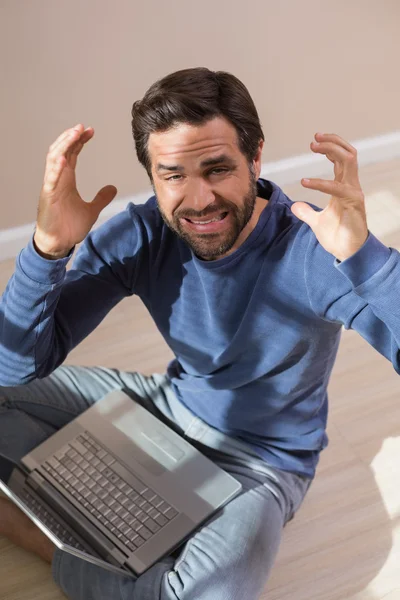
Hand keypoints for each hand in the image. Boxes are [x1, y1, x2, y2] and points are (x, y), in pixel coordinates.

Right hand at [34, 123, 117, 257]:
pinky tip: (64, 157)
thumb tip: (113, 188)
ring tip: (74, 134)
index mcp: (66, 179)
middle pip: (62, 150)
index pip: (72, 153)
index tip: (90, 131)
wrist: (59, 243)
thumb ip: (101, 198)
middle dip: (71, 137)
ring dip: (64, 145)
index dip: (79, 141)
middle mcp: (57, 179)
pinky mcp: (48, 196)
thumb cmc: (68, 227)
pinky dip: (57, 167)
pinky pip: (51, 178)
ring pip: (54, 159)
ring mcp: (51, 186)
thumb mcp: (91, 210)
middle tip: (83, 127)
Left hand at [291, 132, 368, 261]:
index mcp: (344, 186)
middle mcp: (351, 186)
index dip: (331, 147)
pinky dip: (320, 183)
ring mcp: (354, 193)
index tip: (315, 140)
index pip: (342, 159)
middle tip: (314, 138)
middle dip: (332, 142)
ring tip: (313, 146)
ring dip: (331, 150)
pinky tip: (304, 182)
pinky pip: (337, 187)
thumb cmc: (337, 236)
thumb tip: (295, 206)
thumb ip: (306, 212)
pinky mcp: (354, 203)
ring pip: (348, 160)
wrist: (347, 252)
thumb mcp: (316, 221)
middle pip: (347, 153)